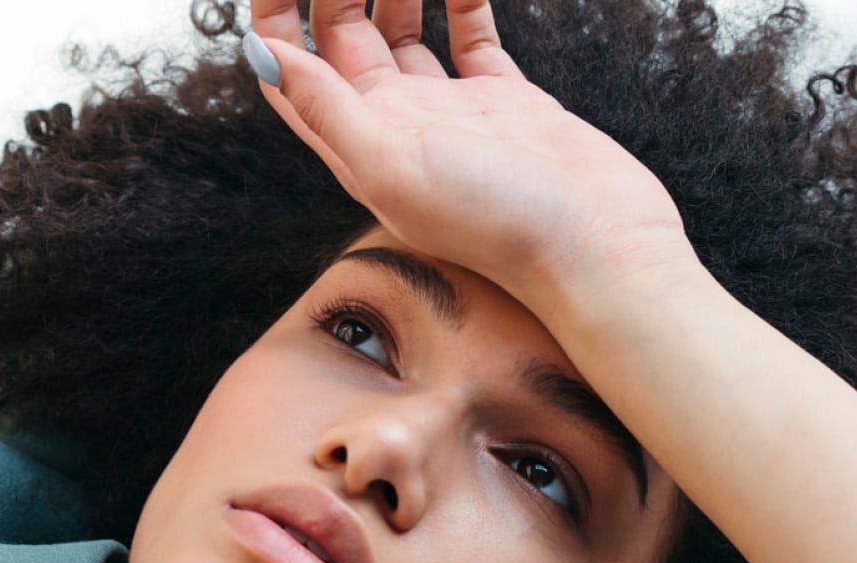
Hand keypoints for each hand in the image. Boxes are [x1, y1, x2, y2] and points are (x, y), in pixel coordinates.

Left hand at [245, 0, 692, 310]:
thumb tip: (261, 54)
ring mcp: (453, 115)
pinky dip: (463, 3)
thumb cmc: (497, 223)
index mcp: (361, 144)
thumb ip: (325, 108)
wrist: (595, 244)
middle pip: (344, 41)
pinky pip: (473, 39)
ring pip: (404, 32)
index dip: (275, 20)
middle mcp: (400, 128)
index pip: (295, 73)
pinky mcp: (507, 105)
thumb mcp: (390, 164)